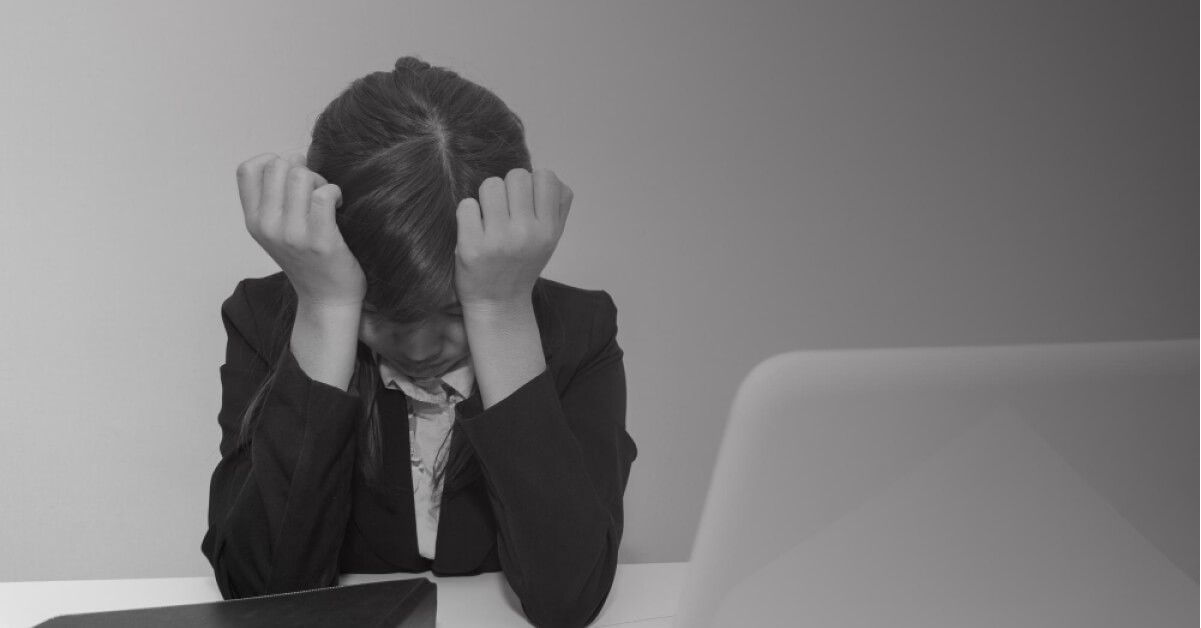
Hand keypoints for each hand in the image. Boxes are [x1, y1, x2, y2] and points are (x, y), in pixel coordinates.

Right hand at [236, 152, 365, 308]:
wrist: (327, 299)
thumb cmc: (308, 259)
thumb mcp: (276, 230)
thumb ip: (273, 198)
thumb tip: (292, 157)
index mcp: (254, 220)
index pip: (247, 168)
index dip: (273, 161)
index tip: (291, 177)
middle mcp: (267, 226)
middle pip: (278, 165)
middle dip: (301, 168)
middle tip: (314, 189)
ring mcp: (292, 234)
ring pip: (301, 175)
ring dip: (320, 180)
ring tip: (327, 199)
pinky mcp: (320, 241)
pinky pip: (324, 195)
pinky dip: (335, 193)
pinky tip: (338, 205)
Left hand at [454, 168, 572, 308]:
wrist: (498, 304)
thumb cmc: (523, 264)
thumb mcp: (550, 238)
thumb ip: (557, 206)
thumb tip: (549, 177)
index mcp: (549, 230)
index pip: (546, 176)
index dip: (533, 182)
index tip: (526, 201)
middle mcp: (527, 234)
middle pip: (516, 176)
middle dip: (508, 188)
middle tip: (504, 210)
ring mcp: (499, 241)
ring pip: (490, 185)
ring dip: (486, 198)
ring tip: (489, 218)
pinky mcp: (472, 248)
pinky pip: (467, 205)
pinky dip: (468, 213)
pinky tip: (474, 228)